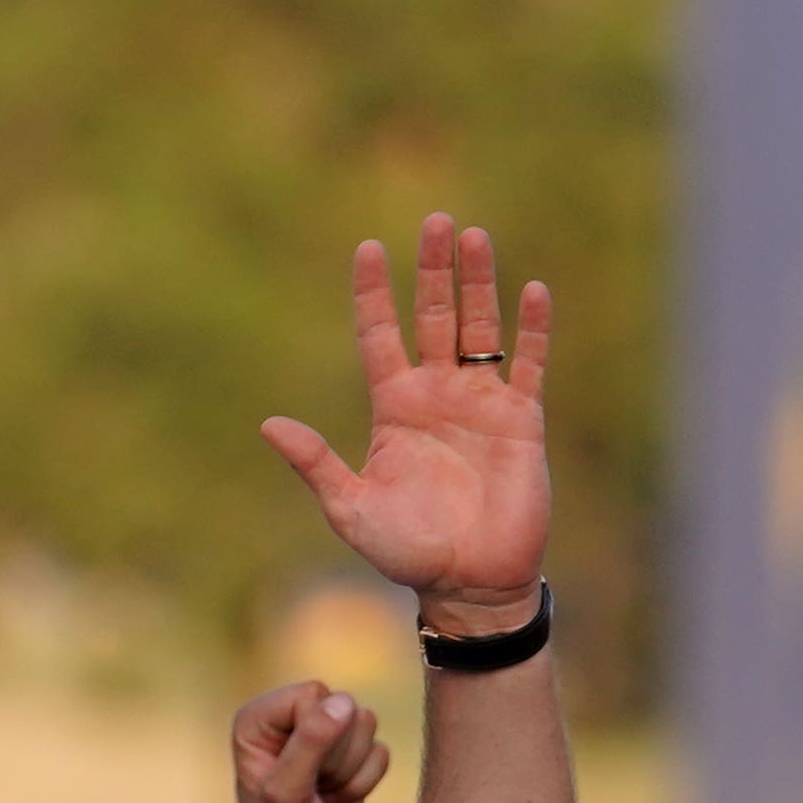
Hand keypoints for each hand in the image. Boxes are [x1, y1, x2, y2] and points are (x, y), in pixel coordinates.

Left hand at [207, 680, 385, 802]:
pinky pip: (380, 751)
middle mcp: (289, 720)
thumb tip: (343, 702)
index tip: (299, 776)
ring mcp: (322, 737)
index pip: (315, 695)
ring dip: (351, 771)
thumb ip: (310, 744)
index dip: (319, 736)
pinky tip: (339, 800)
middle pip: (344, 705)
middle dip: (338, 755)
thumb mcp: (287, 795)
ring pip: (366, 725)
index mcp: (259, 718)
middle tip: (313, 789)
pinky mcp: (350, 757)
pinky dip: (365, 782)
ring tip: (323, 795)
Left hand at [264, 218, 552, 633]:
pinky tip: (533, 290)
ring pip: (480, 326)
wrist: (469, 583)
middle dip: (433, 269)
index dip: (374, 293)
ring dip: (479, 282)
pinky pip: (529, 363)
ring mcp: (481, 402)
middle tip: (434, 219)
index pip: (380, 335)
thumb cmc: (407, 551)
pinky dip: (533, 329)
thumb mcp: (351, 509)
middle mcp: (436, 394)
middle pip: (433, 316)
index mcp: (394, 408)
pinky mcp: (522, 419)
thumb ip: (316, 465)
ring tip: (474, 236)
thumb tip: (269, 425)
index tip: (368, 248)